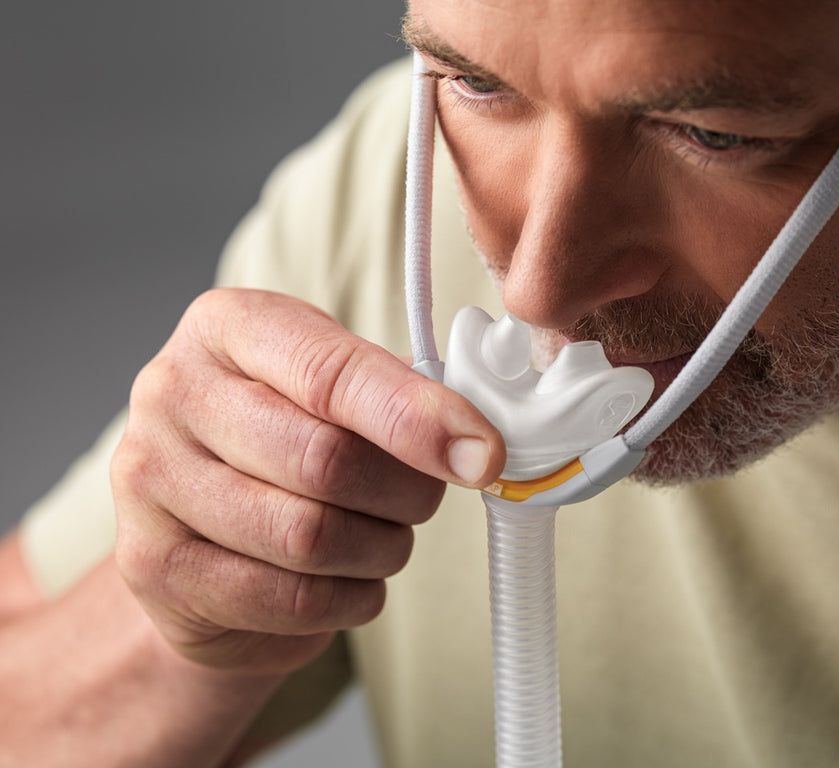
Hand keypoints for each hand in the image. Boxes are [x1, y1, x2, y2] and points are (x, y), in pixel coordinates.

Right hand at [111, 289, 503, 673]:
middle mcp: (173, 392)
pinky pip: (288, 597)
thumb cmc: (282, 433)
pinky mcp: (154, 566)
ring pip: (308, 536)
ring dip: (380, 549)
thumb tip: (474, 440)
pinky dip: (349, 597)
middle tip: (424, 498)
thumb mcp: (332, 387)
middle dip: (405, 492)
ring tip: (384, 537)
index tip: (482, 453)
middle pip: (325, 459)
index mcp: (228, 327)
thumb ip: (397, 395)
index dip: (416, 418)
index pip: (332, 372)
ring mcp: (149, 481)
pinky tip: (352, 578)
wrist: (193, 514)